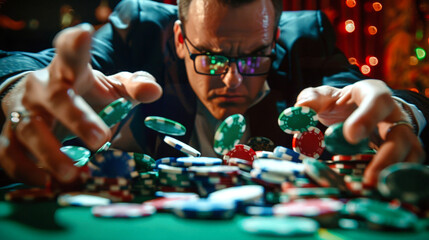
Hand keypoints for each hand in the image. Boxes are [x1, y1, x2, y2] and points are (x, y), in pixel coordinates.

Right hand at [0, 24, 161, 186]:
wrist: (40, 100)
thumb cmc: (81, 92)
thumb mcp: (109, 86)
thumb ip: (133, 86)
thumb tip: (155, 91)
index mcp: (68, 72)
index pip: (70, 53)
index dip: (75, 44)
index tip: (84, 34)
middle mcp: (42, 88)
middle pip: (55, 97)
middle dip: (76, 117)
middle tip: (100, 140)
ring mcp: (23, 111)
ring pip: (28, 129)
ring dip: (50, 154)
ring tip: (72, 174)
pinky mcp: (10, 135)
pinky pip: (9, 154)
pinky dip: (25, 171)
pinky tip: (46, 183)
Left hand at [295, 80, 425, 185]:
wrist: (358, 108)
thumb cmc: (340, 103)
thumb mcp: (324, 97)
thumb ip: (311, 100)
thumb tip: (300, 108)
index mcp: (373, 94)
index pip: (378, 101)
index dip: (367, 118)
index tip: (350, 136)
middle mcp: (394, 114)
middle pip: (400, 135)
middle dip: (387, 157)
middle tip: (368, 179)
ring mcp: (402, 134)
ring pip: (410, 154)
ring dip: (393, 174)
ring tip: (372, 190)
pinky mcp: (403, 151)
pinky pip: (406, 167)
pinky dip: (395, 180)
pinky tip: (376, 191)